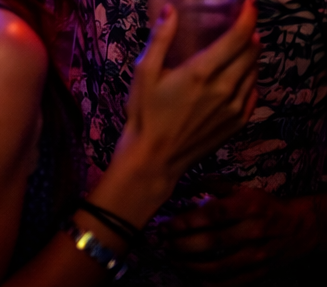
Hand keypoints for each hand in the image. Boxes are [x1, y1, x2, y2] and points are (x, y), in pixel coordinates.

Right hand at [115, 0, 259, 188]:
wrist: (155, 155)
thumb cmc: (145, 112)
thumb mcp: (144, 72)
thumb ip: (160, 39)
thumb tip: (170, 10)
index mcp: (201, 73)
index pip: (236, 39)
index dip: (247, 18)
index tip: (249, 5)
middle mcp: (224, 89)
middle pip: (250, 54)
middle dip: (250, 34)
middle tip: (242, 23)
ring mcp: (234, 107)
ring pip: (254, 73)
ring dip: (251, 56)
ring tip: (240, 47)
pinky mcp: (237, 122)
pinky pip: (253, 93)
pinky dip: (250, 79)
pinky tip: (239, 76)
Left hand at [164, 185, 323, 283]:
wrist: (300, 227)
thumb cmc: (265, 205)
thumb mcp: (243, 189)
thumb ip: (213, 186)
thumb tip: (182, 186)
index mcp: (249, 206)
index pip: (213, 214)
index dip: (187, 221)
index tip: (166, 225)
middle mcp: (254, 231)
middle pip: (212, 242)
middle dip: (182, 244)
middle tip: (162, 243)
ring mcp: (258, 255)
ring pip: (219, 266)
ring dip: (190, 265)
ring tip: (172, 259)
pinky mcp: (260, 272)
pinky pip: (232, 283)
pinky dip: (209, 283)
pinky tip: (191, 276)